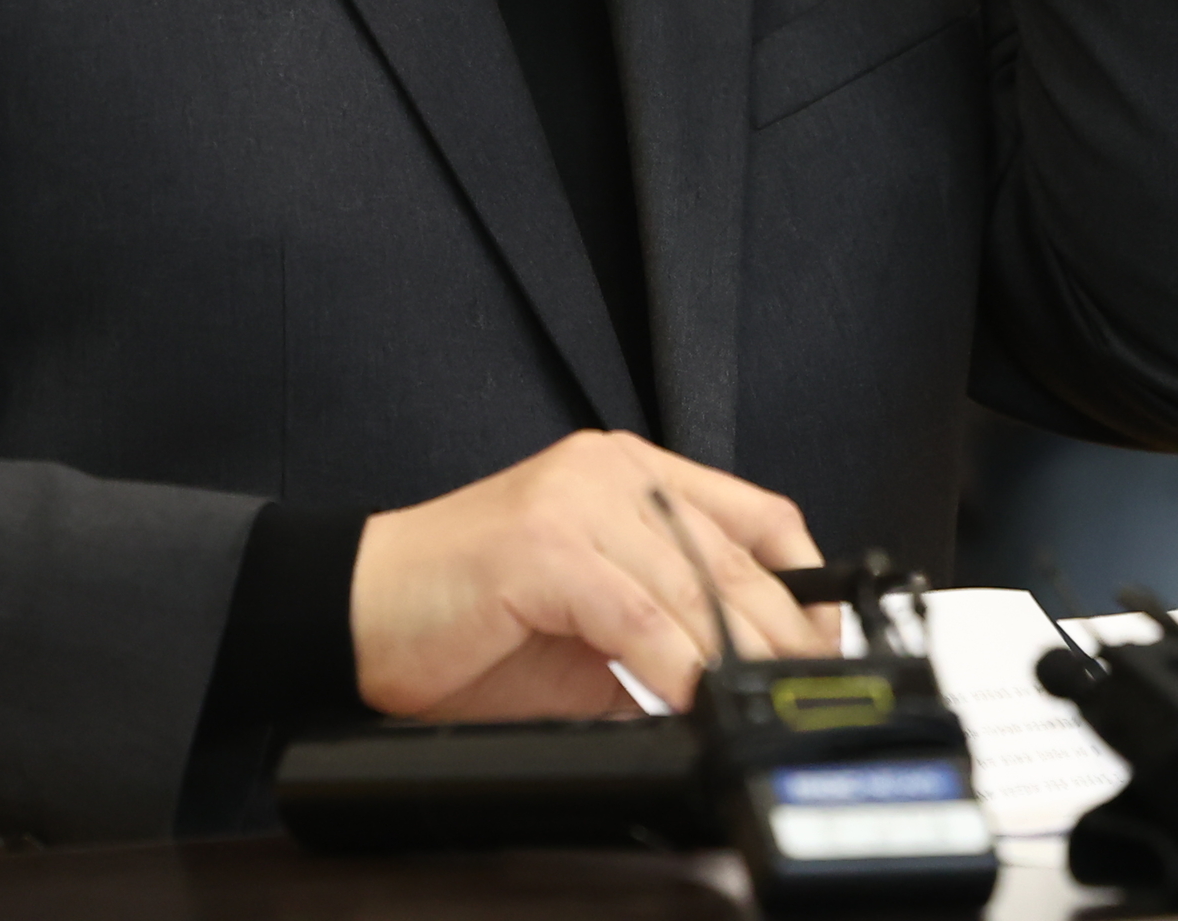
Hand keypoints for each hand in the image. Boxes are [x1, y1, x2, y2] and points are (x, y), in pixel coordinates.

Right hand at [350, 430, 829, 719]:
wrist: (352, 611)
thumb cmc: (462, 620)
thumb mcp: (588, 631)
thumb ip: (659, 639)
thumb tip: (727, 688)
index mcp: (631, 475)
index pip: (756, 514)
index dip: (807, 582)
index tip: (825, 644)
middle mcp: (613, 472)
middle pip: (736, 553)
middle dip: (782, 634)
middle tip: (804, 691)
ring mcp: (578, 500)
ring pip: (694, 583)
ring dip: (736, 657)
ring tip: (759, 705)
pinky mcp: (543, 544)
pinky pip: (636, 614)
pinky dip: (674, 665)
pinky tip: (692, 699)